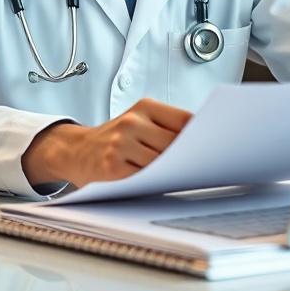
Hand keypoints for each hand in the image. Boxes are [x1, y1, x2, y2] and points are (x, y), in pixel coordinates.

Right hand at [22, 98, 191, 187]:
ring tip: (180, 177)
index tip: (214, 146)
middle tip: (201, 167)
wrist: (75, 150)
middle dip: (188, 158)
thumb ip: (166, 128)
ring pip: (161, 164)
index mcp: (145, 106)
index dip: (201, 136)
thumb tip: (203, 144)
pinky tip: (158, 184)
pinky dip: (153, 183)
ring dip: (172, 173)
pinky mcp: (112, 168)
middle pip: (175, 144)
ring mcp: (121, 145)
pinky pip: (143, 179)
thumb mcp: (139, 122)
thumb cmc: (115, 138)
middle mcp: (132, 122)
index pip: (184, 120)